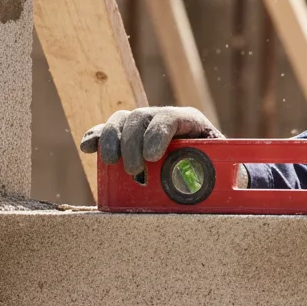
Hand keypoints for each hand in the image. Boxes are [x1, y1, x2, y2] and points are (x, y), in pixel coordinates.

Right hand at [80, 106, 222, 176]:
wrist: (207, 171)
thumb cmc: (214, 172)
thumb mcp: (218, 170)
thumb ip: (213, 175)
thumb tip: (217, 188)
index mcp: (190, 121)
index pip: (169, 118)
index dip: (158, 134)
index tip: (152, 157)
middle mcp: (164, 118)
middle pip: (141, 117)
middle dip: (133, 143)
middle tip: (135, 171)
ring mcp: (144, 126)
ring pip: (121, 119)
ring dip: (112, 139)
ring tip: (113, 163)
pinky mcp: (127, 138)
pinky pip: (106, 130)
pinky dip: (96, 137)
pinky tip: (88, 148)